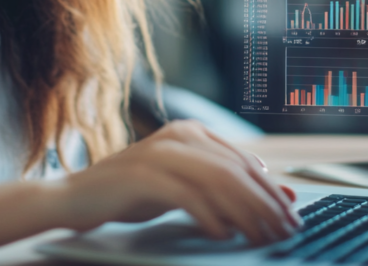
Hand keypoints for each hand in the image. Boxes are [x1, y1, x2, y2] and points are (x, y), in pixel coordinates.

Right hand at [53, 120, 302, 244]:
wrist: (76, 198)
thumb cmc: (132, 193)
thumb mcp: (183, 186)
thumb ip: (224, 187)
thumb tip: (280, 193)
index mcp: (193, 132)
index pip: (246, 161)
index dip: (272, 190)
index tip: (292, 216)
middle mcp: (179, 135)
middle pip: (236, 170)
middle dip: (265, 203)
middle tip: (284, 230)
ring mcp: (160, 152)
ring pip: (218, 181)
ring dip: (245, 213)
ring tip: (260, 236)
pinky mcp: (143, 174)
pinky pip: (187, 196)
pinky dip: (210, 217)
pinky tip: (222, 234)